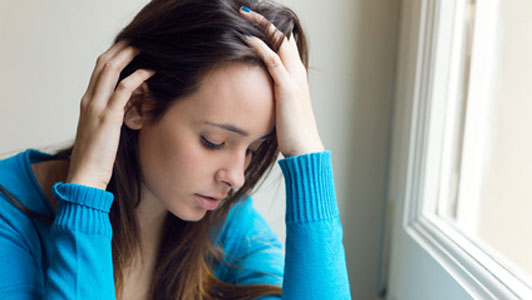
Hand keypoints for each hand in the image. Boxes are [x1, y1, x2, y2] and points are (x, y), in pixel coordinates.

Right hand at [66, 40, 154, 189]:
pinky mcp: (109, 117)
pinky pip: (123, 89)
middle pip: (103, 63)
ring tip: (145, 48)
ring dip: (129, 56)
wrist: (85, 176)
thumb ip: (111, 116)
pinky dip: (137, 77)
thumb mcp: (102, 131)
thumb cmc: (96, 157)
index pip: (98, 70)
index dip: (113, 56)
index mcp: (87, 102)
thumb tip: (128, 110)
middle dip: (121, 49)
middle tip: (138, 40)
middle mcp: (89, 100)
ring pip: (110, 70)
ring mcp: (97, 107)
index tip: (128, 48)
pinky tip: (149, 72)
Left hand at [239, 7, 324, 157]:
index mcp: (297, 75)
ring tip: (243, 14)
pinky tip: (246, 37)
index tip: (253, 21)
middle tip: (246, 10)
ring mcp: (294, 79)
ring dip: (261, 25)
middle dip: (265, 21)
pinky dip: (259, 47)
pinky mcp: (287, 89)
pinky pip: (273, 61)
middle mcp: (298, 72)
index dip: (271, 29)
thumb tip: (260, 94)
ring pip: (279, 42)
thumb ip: (274, 95)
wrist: (305, 147)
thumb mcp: (282, 107)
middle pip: (284, 36)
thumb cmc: (291, 131)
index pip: (286, 43)